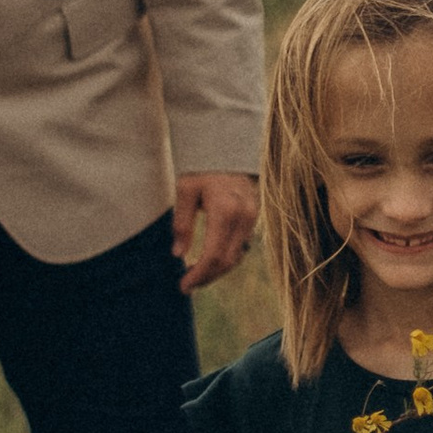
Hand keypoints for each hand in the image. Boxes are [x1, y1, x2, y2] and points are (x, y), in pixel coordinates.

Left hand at [174, 169, 258, 294]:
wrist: (228, 147)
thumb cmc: (202, 167)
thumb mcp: (185, 190)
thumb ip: (182, 223)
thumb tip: (178, 255)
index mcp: (225, 210)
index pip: (213, 256)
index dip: (198, 275)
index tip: (183, 286)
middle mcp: (243, 217)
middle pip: (226, 262)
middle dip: (206, 277)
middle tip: (187, 285)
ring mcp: (252, 218)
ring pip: (236, 257)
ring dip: (216, 271)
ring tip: (196, 275)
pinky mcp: (254, 218)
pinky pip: (241, 247)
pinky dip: (226, 258)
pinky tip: (210, 260)